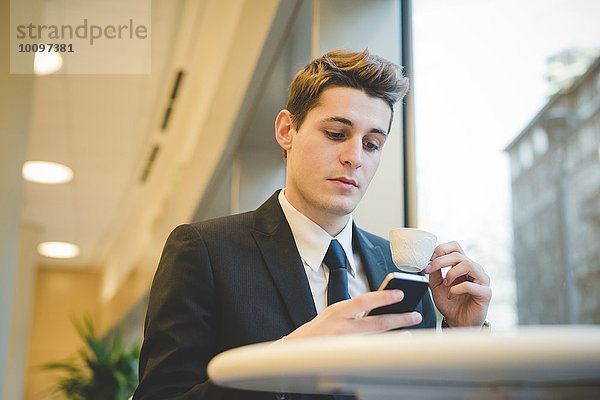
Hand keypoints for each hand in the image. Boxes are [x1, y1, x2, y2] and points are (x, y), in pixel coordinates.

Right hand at [285, 290, 421, 339]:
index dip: (383, 297)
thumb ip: (354, 309)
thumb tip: (379, 304)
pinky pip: (370, 351)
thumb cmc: (319, 328)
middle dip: (398, 318)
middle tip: (414, 315)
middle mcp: (343, 326)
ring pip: (377, 339)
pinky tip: (393, 346)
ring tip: (409, 331)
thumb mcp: (334, 311)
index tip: (400, 294)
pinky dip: (383, 347)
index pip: (364, 300)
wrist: (300, 347)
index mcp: (339, 310)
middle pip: (376, 322)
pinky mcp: (348, 355)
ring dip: (395, 335)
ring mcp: (346, 343)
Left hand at [424, 241, 491, 326]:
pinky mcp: (485, 293)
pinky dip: (456, 289)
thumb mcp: (436, 285)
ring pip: (468, 264)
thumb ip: (434, 271)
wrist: (457, 322)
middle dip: (441, 260)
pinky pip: (470, 285)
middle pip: (459, 254)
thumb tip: (429, 259)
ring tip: (445, 283)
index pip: (455, 246)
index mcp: (462, 265)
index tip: (428, 258)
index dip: (442, 249)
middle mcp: (474, 269)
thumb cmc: (449, 303)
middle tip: (429, 269)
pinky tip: (451, 295)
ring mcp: (482, 280)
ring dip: (451, 273)